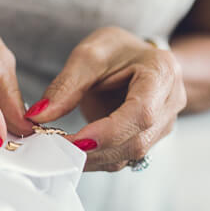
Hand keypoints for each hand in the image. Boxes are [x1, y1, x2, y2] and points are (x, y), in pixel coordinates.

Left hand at [25, 27, 185, 171]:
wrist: (136, 60)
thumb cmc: (117, 51)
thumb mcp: (89, 55)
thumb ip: (65, 85)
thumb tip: (38, 116)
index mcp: (162, 72)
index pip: (141, 112)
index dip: (109, 131)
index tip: (76, 140)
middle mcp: (171, 102)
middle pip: (137, 140)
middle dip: (95, 150)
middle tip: (54, 147)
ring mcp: (164, 125)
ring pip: (130, 154)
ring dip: (93, 158)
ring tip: (59, 149)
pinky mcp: (149, 140)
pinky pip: (124, 157)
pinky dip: (96, 158)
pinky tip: (73, 152)